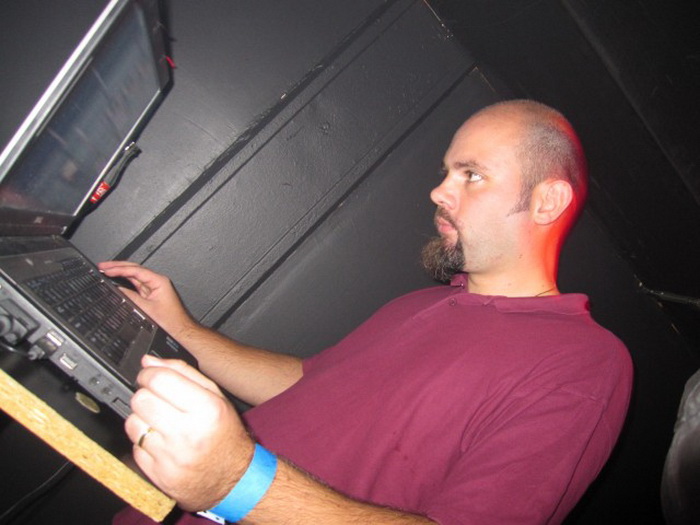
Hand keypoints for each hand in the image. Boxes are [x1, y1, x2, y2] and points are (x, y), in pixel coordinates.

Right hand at [98, 261, 196, 340]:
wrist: (180, 329)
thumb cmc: (170, 321)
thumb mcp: (146, 309)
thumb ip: (131, 297)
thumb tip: (118, 289)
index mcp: (159, 281)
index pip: (136, 270)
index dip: (120, 269)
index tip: (107, 269)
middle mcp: (157, 281)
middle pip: (135, 269)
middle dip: (118, 266)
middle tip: (103, 266)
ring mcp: (154, 287)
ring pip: (135, 275)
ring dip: (120, 272)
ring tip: (106, 270)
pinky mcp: (151, 293)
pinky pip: (136, 283)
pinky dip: (125, 280)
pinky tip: (116, 279)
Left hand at [125, 356, 254, 510]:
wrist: (233, 479)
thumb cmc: (225, 434)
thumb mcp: (216, 397)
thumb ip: (183, 373)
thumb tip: (149, 361)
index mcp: (207, 409)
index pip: (160, 380)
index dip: (149, 373)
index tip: (150, 376)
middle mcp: (189, 433)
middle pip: (141, 399)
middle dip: (145, 395)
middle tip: (157, 400)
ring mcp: (172, 457)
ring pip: (133, 423)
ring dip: (142, 419)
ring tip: (160, 422)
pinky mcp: (159, 475)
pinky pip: (135, 448)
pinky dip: (144, 442)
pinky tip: (162, 442)